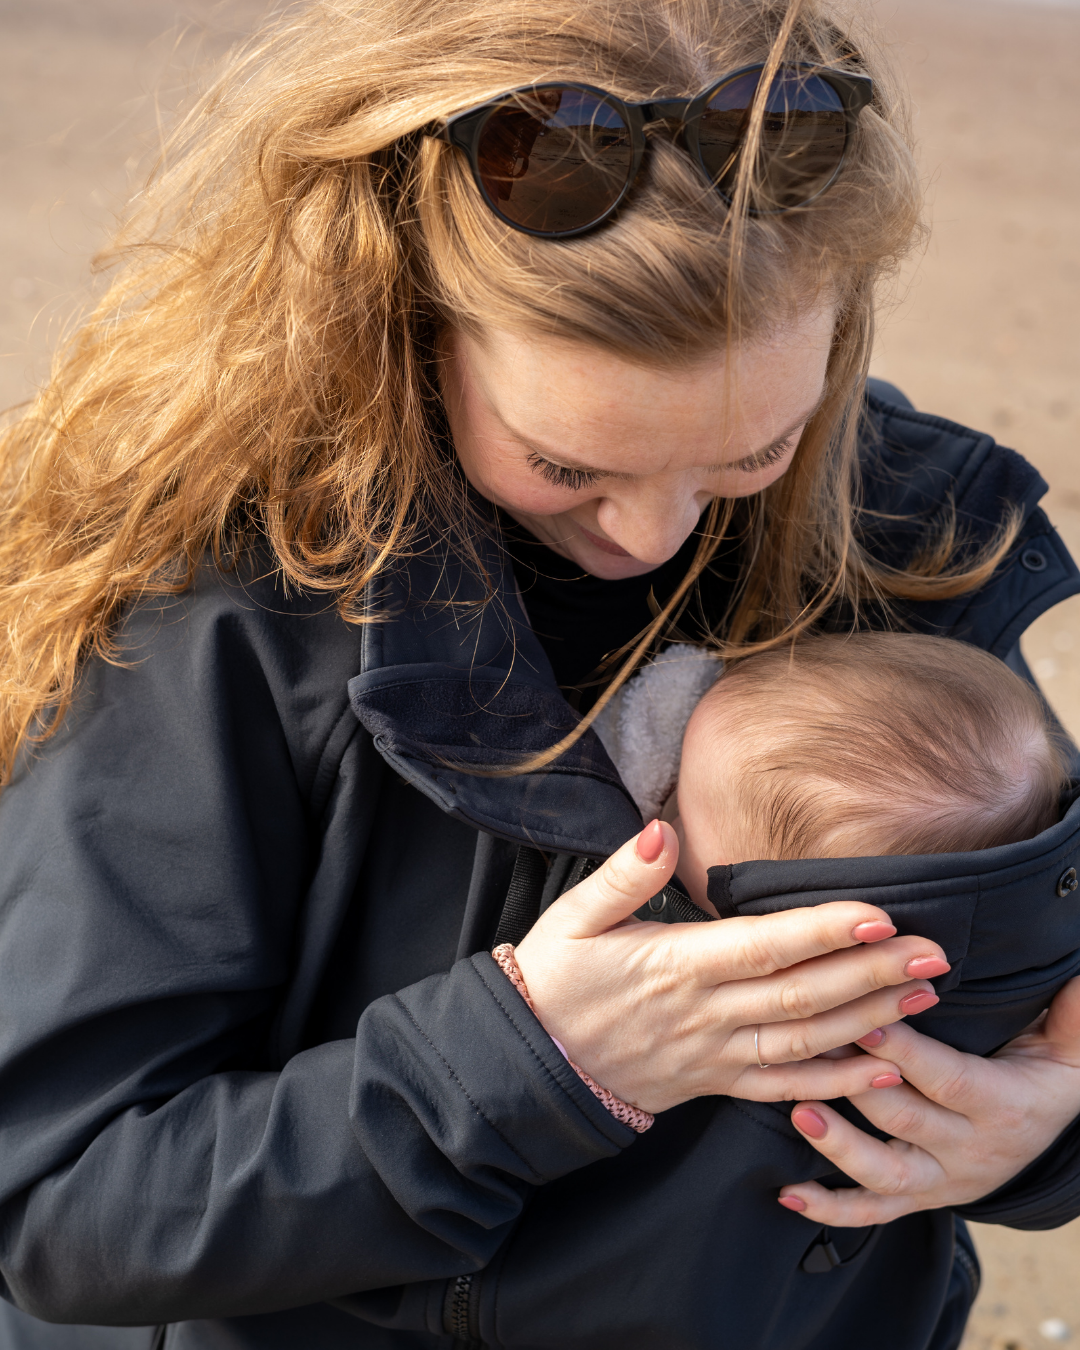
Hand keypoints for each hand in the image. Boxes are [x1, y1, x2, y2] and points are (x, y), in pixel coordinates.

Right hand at [513, 821, 950, 1113]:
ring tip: (924, 999)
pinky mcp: (714, 1083)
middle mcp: (703, 1015)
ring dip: (868, 1022)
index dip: (822, 933)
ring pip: (802, 1043)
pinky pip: (783, 1088)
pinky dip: (835, 1082)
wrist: (530, 1062)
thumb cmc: (553, 978)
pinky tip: (881, 1067)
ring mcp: (712, 1055)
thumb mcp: (573, 916)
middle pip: (799, 997)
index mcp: (673, 966)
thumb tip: (661, 829)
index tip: (879, 915)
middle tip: (934, 955)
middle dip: (870, 975)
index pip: (762, 948)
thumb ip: (623, 875)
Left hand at [778, 975, 1079, 1224]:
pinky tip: (789, 1195)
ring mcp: (942, 1180)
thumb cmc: (1049, 1070)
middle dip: (855, 1082)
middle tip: (811, 1045)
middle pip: (905, 1119)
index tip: (864, 1018)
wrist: (1057, 1127)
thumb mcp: (1071, 1044)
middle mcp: (969, 1150)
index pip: (948, 1079)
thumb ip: (1073, 1014)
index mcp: (1002, 1106)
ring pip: (885, 1174)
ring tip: (799, 1110)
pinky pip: (874, 1212)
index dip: (904, 1052)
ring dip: (838, 1145)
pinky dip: (831, 1209)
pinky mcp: (921, 1198)